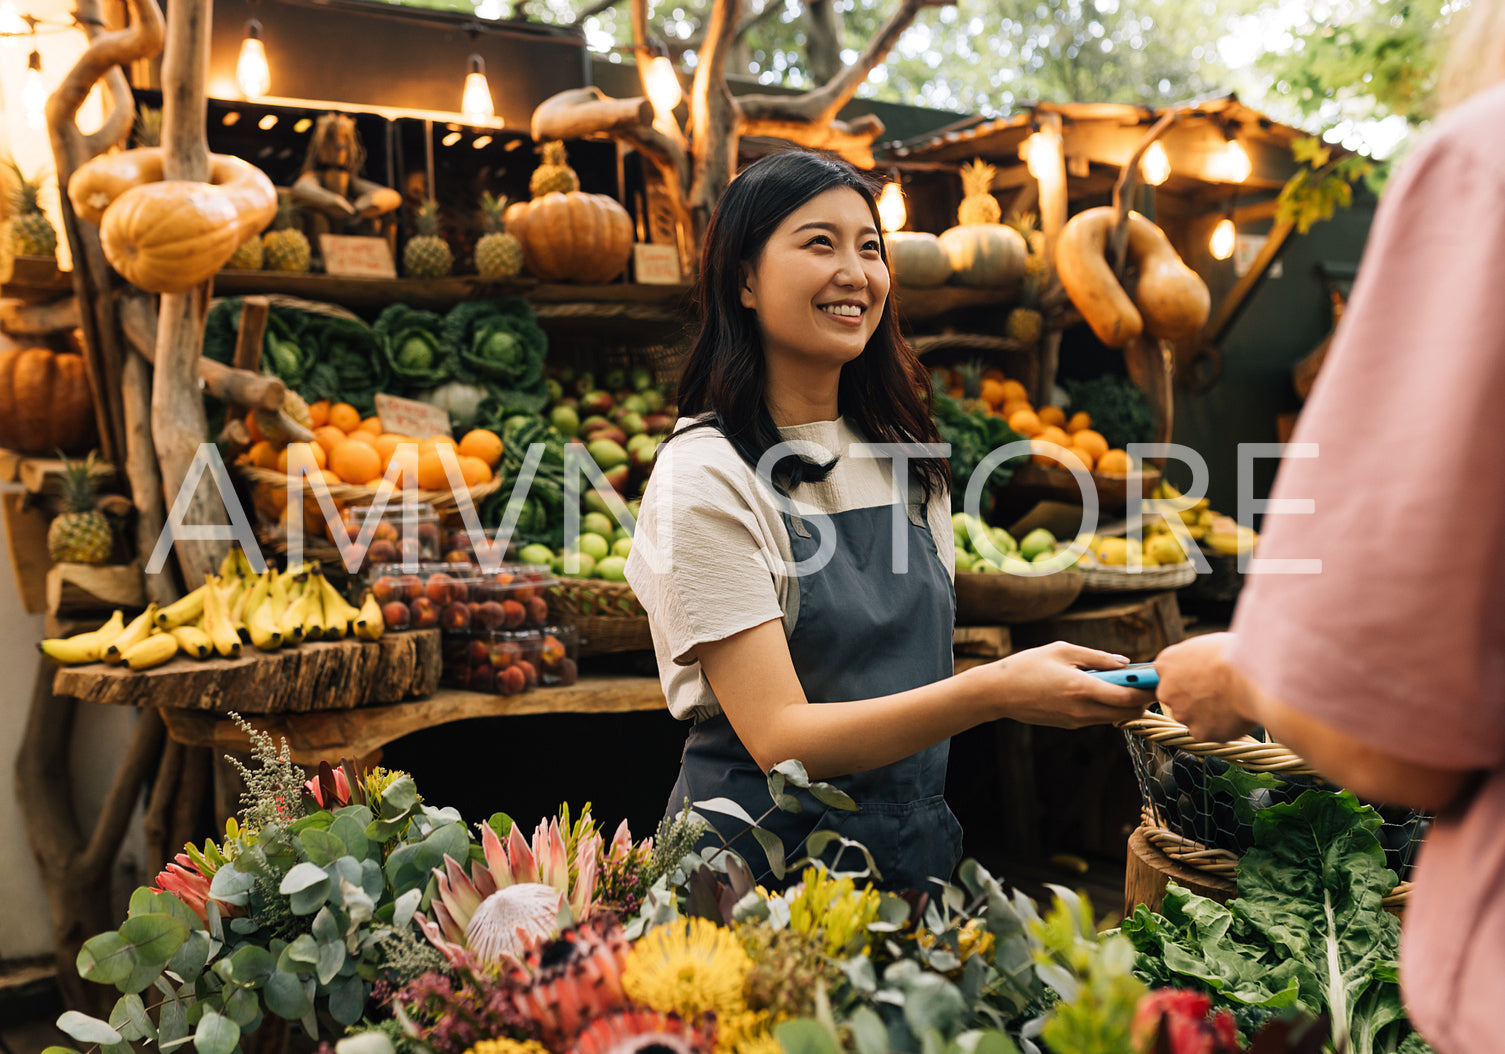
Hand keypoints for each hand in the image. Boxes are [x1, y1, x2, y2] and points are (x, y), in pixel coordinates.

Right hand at [970, 641, 1154, 728]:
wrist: (998, 693)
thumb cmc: (1027, 666)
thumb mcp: (1062, 650)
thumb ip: (1097, 657)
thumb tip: (1124, 663)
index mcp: (1082, 689)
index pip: (1128, 697)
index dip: (1148, 690)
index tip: (1160, 678)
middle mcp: (1082, 710)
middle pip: (1128, 712)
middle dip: (1143, 699)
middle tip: (1150, 682)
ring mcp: (1076, 721)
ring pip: (1116, 717)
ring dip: (1127, 704)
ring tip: (1130, 684)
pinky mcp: (1070, 724)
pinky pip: (1099, 718)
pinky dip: (1110, 707)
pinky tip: (1107, 691)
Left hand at [1153, 633, 1256, 741]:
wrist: (1253, 679)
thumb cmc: (1236, 655)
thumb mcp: (1206, 644)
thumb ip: (1194, 658)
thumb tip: (1199, 663)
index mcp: (1166, 663)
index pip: (1166, 673)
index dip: (1185, 676)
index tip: (1198, 678)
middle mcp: (1167, 690)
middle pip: (1177, 698)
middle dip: (1193, 697)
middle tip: (1218, 691)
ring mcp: (1182, 714)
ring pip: (1192, 716)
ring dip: (1207, 713)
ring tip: (1231, 701)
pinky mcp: (1199, 733)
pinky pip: (1209, 731)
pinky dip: (1220, 727)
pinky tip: (1234, 714)